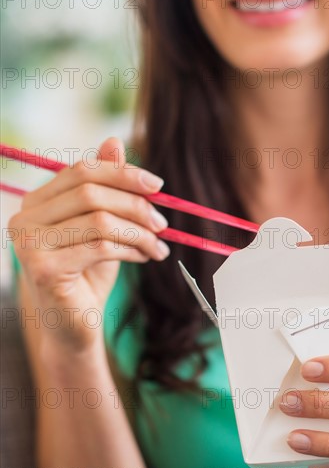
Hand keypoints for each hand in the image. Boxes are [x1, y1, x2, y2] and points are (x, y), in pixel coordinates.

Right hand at [9, 138, 168, 350]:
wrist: (75, 326)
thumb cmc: (89, 274)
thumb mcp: (101, 227)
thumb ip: (105, 188)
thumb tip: (113, 141)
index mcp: (37, 202)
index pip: (81, 171)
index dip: (122, 173)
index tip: (158, 184)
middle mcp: (25, 219)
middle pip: (91, 193)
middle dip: (136, 205)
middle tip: (163, 223)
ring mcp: (29, 244)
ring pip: (100, 221)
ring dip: (140, 232)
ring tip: (158, 246)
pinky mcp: (43, 269)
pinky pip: (101, 247)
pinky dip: (132, 250)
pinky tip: (145, 258)